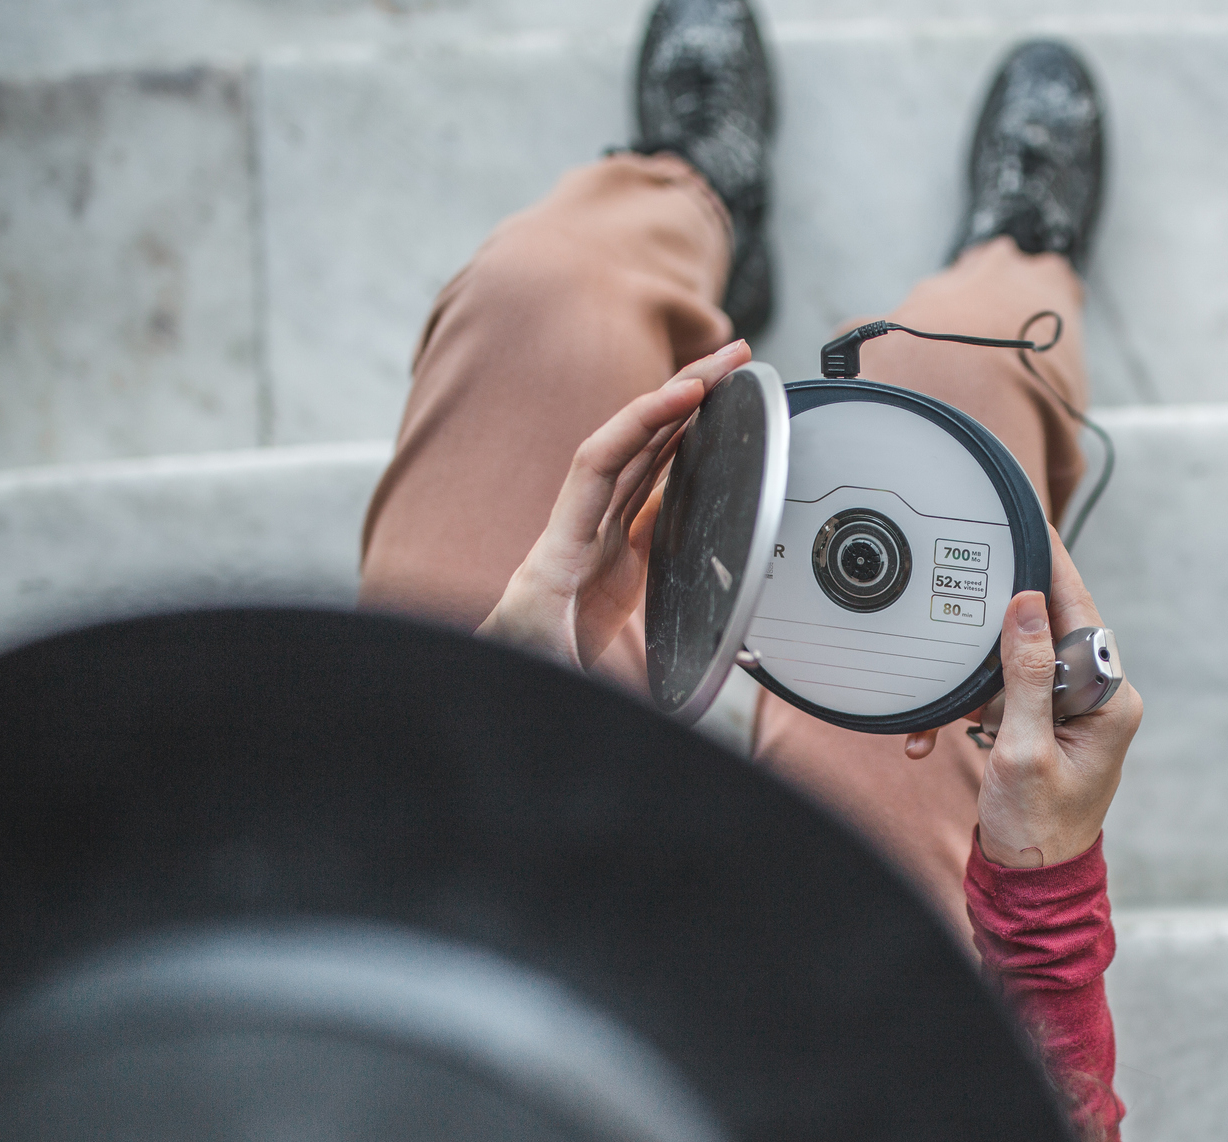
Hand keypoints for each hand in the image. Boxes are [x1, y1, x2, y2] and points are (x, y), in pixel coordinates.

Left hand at [477, 339, 752, 669]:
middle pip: (631, 444)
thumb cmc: (519, 682)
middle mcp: (579, 536)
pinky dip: (679, 466)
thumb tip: (672, 696)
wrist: (496, 698)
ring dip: (685, 418)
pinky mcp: (613, 566)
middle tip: (730, 357)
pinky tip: (706, 445)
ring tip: (728, 380)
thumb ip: (607, 684)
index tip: (693, 390)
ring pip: (643, 463)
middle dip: (681, 393)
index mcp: (561, 554)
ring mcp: (598, 547)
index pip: (603, 461)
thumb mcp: (556, 681)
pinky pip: (650, 502)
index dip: (647, 419)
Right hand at [911, 528, 1142, 868]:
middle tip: (960, 605)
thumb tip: (1027, 607)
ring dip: (972, 684)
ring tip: (942, 709)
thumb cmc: (1037, 829)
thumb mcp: (1024, 750)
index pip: (1081, 616)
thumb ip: (1026, 676)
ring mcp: (1071, 713)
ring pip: (1016, 664)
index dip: (1053, 571)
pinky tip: (937, 733)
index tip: (1033, 527)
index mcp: (1110, 701)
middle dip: (993, 633)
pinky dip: (969, 709)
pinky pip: (1004, 696)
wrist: (1029, 884)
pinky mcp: (1044, 727)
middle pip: (1045, 632)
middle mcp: (1097, 700)